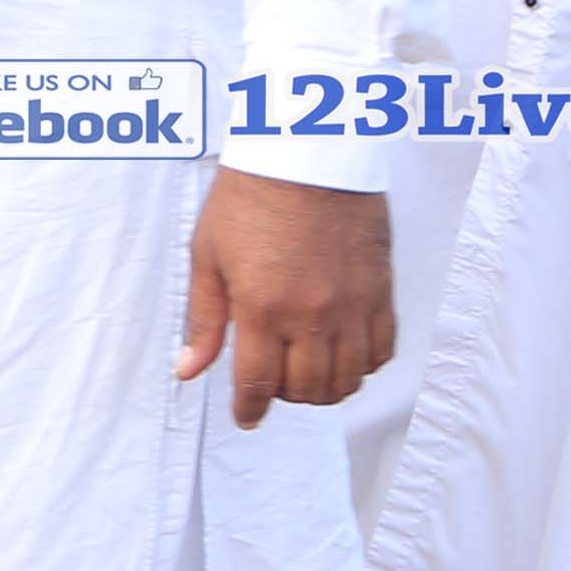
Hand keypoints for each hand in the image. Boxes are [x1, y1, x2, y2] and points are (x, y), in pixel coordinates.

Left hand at [176, 166, 391, 425]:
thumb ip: (203, 319)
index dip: (249, 409)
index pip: (258, 384)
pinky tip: (343, 353)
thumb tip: (189, 369)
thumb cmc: (251, 196)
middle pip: (306, 390)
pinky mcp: (380, 291)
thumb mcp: (208, 256)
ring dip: (325, 388)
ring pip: (348, 379)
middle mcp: (311, 315)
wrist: (307, 153)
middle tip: (273, 382)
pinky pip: (381, 350)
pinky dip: (363, 365)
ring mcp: (351, 306)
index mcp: (262, 308)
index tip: (246, 416)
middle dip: (285, 397)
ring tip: (306, 371)